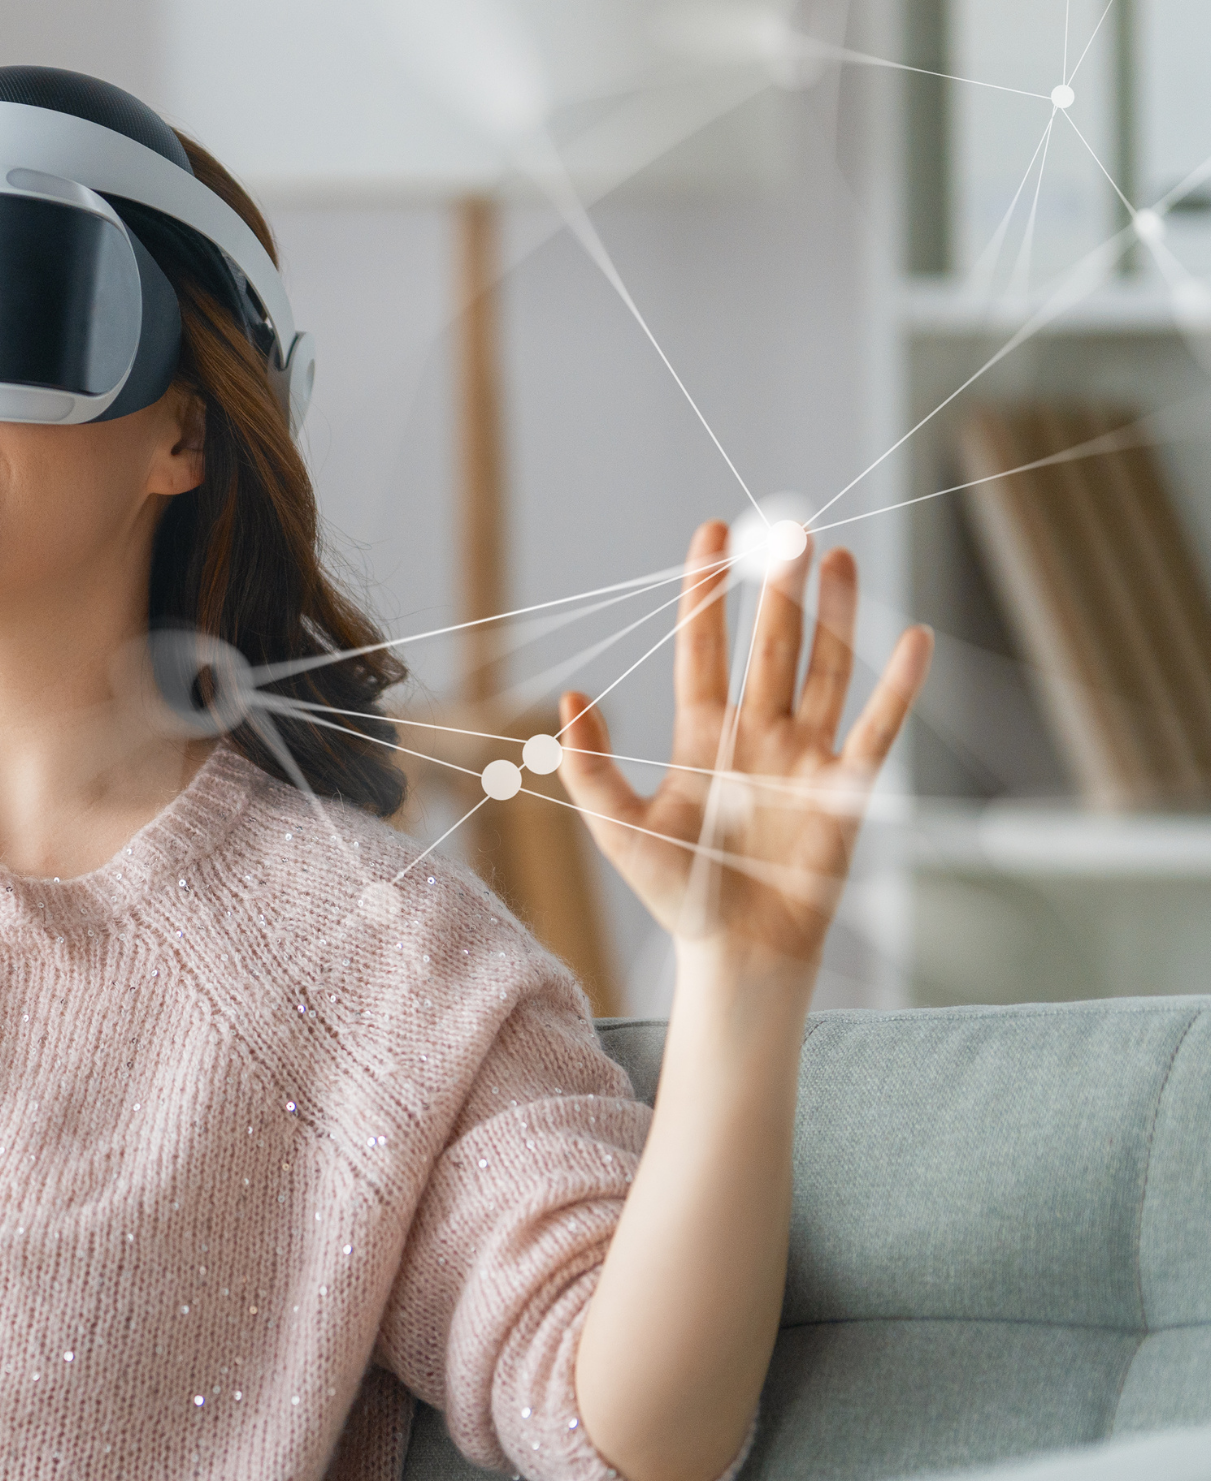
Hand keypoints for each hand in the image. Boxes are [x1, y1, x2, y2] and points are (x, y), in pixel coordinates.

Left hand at [556, 520, 931, 967]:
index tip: (712, 534)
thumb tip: (569, 698)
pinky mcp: (846, 789)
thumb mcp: (619, 828)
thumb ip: (593, 765)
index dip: (706, 594)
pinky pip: (877, 728)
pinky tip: (911, 637)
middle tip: (785, 529)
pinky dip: (897, 686)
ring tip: (834, 559)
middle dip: (776, 590)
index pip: (704, 650)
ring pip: (823, 670)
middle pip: (769, 647)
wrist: (738, 951)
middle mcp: (757, 736)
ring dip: (832, 617)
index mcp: (702, 738)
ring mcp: (805, 757)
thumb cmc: (679, 893)